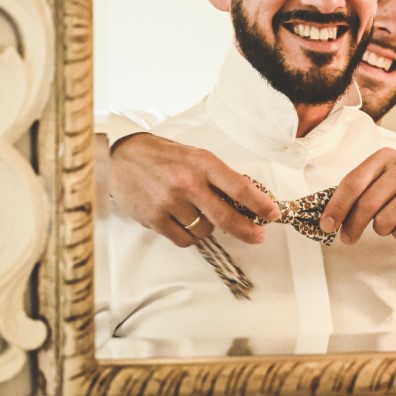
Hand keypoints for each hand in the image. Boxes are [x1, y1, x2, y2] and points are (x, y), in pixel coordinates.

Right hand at [106, 133, 279, 246]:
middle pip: (225, 216)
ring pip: (205, 230)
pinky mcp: (154, 218)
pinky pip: (184, 239)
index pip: (239, 187)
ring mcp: (169, 202)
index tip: (272, 214)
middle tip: (258, 236)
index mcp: (203, 163)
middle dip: (247, 230)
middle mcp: (187, 183)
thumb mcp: (197, 157)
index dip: (259, 204)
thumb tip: (249, 203)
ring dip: (207, 227)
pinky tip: (183, 222)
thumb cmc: (166, 157)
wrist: (123, 156)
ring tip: (195, 212)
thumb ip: (220, 178)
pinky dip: (189, 236)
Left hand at [321, 148, 395, 245]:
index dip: (336, 206)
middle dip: (352, 226)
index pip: (353, 182)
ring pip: (384, 222)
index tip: (326, 225)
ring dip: (384, 229)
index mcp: (386, 157)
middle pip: (366, 205)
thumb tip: (329, 218)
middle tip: (348, 238)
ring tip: (395, 221)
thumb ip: (359, 192)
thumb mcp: (383, 180)